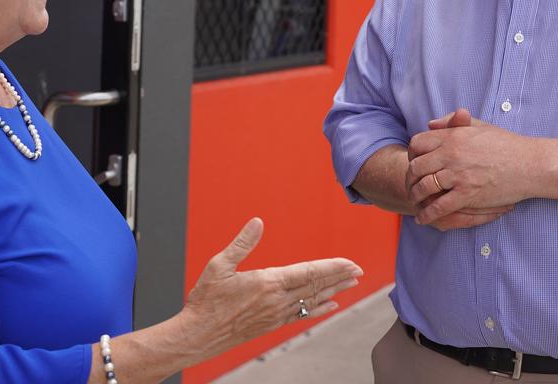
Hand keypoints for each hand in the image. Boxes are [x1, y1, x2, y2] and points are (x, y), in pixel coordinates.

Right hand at [180, 218, 362, 357]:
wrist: (198, 335)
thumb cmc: (206, 300)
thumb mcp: (219, 265)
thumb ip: (242, 243)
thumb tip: (258, 222)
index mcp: (267, 282)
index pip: (309, 272)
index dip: (332, 267)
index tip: (350, 263)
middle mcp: (277, 300)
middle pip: (316, 286)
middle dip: (339, 278)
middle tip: (358, 271)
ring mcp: (276, 314)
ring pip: (312, 301)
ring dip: (334, 291)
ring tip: (351, 285)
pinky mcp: (272, 324)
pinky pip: (302, 315)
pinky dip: (319, 310)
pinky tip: (331, 306)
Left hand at [406, 108, 534, 225]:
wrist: (529, 164)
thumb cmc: (506, 144)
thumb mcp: (479, 126)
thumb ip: (452, 123)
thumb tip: (430, 125)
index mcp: (453, 136)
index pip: (417, 144)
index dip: (411, 154)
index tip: (413, 163)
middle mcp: (451, 154)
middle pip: (415, 167)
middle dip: (409, 178)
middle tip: (410, 185)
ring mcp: (458, 175)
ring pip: (424, 187)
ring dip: (416, 197)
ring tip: (415, 202)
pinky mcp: (467, 194)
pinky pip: (439, 207)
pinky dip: (428, 214)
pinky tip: (423, 219)